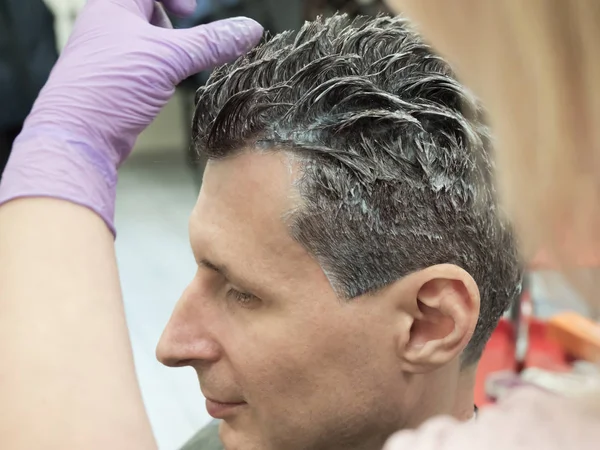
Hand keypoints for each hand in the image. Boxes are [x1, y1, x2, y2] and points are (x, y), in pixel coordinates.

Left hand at [0, 0, 262, 231]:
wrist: (79, 135)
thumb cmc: (111, 86)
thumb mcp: (169, 58)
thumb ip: (211, 42)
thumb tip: (250, 28)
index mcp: (113, 5)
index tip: (190, 11)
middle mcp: (106, 25)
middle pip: (144, 8)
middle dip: (169, 20)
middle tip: (185, 38)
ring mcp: (107, 54)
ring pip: (142, 38)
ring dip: (165, 47)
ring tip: (176, 65)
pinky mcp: (111, 81)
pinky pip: (139, 63)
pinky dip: (156, 68)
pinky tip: (163, 85)